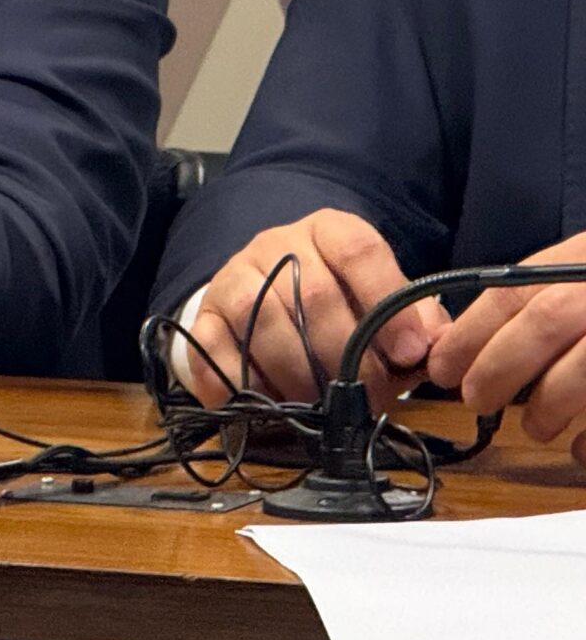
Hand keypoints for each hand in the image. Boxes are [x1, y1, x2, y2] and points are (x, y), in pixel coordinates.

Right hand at [180, 210, 439, 406]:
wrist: (268, 290)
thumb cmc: (340, 303)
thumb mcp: (381, 299)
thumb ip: (415, 321)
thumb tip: (437, 348)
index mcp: (329, 231)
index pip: (358, 251)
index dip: (385, 301)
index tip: (408, 354)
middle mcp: (276, 244)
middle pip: (310, 294)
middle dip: (346, 356)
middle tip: (370, 397)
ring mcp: (233, 276)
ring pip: (262, 321)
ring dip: (298, 375)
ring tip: (323, 407)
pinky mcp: (202, 313)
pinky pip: (210, 346)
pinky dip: (236, 380)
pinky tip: (265, 403)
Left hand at [427, 229, 585, 464]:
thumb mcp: (582, 276)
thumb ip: (543, 298)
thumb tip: (463, 350)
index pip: (517, 288)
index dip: (470, 331)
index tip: (440, 366)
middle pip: (548, 319)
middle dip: (499, 365)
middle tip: (476, 399)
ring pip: (584, 368)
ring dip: (549, 404)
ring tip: (537, 427)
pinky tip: (580, 452)